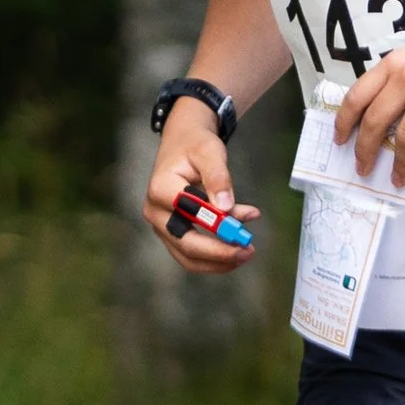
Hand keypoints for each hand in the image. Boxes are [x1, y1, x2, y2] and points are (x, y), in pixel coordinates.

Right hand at [144, 105, 261, 272]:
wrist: (182, 143)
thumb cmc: (196, 145)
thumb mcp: (210, 151)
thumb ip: (218, 177)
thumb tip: (226, 207)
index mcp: (161, 188)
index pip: (189, 214)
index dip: (215, 225)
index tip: (242, 230)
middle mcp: (155, 211)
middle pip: (185, 243)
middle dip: (219, 252)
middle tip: (248, 250)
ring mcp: (161, 225)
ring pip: (187, 256)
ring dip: (218, 260)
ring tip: (246, 252)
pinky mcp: (171, 233)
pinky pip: (191, 253)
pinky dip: (215, 254)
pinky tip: (237, 242)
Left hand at [336, 21, 404, 187]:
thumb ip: (397, 81)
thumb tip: (379, 119)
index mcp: (394, 63)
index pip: (357, 96)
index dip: (344, 122)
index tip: (341, 140)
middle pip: (375, 121)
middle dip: (365, 150)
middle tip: (363, 167)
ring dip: (399, 163)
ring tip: (398, 177)